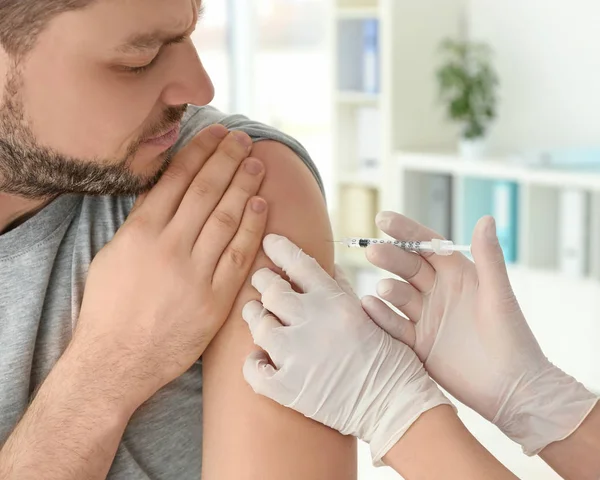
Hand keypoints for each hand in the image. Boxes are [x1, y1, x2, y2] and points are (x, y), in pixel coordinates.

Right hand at [70, 125, 268, 410]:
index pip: (176, 179)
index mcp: (139, 232)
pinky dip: (251, 228)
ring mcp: (194, 273)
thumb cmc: (108, 309)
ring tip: (256, 164)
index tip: (216, 134)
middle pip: (205, 191)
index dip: (200, 153)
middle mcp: (168, 247)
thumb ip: (141, 223)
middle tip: (243, 140)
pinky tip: (261, 205)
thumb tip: (166, 193)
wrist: (116, 361)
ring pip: (225, 218)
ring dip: (244, 187)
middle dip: (227, 160)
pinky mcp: (214, 299)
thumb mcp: (112, 255)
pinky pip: (238, 256)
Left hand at [241, 234, 451, 464]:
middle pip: (271, 289)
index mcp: (334, 301)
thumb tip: (327, 268)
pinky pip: (253, 368)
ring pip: (257, 323)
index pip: (299, 263)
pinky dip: (253, 361)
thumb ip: (343, 290)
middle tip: (261, 281)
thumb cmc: (389, 360)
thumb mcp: (371, 316)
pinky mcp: (287, 387)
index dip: (280, 248)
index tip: (268, 242)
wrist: (394, 407)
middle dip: (262, 280)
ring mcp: (296, 355)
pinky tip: (259, 358)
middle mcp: (312, 322)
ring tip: (256, 314)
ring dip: (254, 315)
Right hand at [363, 211, 597, 454]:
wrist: (512, 388)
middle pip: (408, 267)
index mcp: (458, 275)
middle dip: (391, 257)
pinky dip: (381, 316)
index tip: (383, 219)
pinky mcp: (418, 343)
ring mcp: (426, 317)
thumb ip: (489, 258)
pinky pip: (395, 326)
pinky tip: (369, 307)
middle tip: (373, 251)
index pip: (428, 246)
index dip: (406, 231)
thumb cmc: (513, 338)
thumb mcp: (499, 294)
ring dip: (388, 289)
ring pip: (399, 296)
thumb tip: (486, 219)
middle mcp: (439, 292)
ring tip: (384, 288)